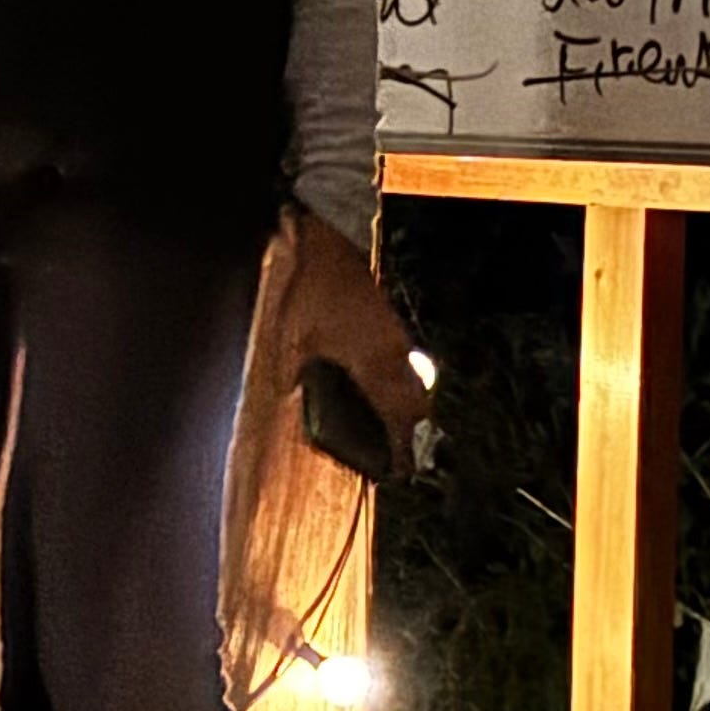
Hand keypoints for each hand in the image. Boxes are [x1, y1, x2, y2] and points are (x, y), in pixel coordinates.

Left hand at [275, 206, 430, 474]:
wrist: (332, 241)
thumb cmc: (312, 290)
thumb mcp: (293, 337)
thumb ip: (294, 374)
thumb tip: (292, 399)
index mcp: (372, 364)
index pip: (397, 416)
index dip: (401, 447)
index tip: (401, 469)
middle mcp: (393, 355)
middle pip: (417, 405)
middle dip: (412, 433)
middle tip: (401, 455)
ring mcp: (397, 339)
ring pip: (416, 385)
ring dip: (409, 409)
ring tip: (396, 427)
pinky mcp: (393, 325)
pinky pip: (407, 366)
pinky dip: (402, 385)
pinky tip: (382, 387)